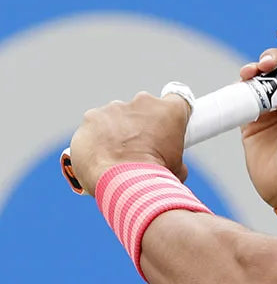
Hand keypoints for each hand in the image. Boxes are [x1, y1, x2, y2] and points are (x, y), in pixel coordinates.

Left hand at [69, 92, 190, 195]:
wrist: (124, 184)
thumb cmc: (155, 177)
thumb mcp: (178, 170)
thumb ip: (176, 159)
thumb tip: (173, 167)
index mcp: (169, 111)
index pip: (176, 98)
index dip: (171, 112)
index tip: (167, 124)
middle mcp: (142, 102)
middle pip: (142, 108)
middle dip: (141, 124)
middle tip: (140, 148)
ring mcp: (114, 108)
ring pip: (116, 117)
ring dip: (117, 132)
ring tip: (116, 157)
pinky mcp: (91, 117)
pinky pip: (94, 127)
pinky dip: (96, 139)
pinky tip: (99, 157)